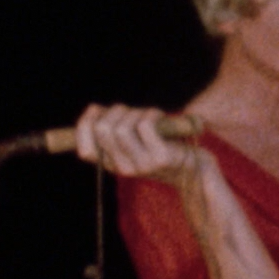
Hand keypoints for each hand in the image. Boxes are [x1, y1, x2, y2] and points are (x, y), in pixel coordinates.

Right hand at [74, 104, 203, 185]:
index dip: (84, 125)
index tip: (97, 110)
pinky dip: (151, 113)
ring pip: (122, 127)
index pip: (85, 151)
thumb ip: (112, 128)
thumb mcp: (132, 141)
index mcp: (112, 165)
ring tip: (148, 114)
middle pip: (103, 130)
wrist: (194, 168)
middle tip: (132, 112)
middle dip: (115, 111)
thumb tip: (93, 110)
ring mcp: (142, 165)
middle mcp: (123, 168)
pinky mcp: (160, 158)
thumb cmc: (160, 146)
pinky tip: (159, 116)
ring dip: (135, 111)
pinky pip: (145, 125)